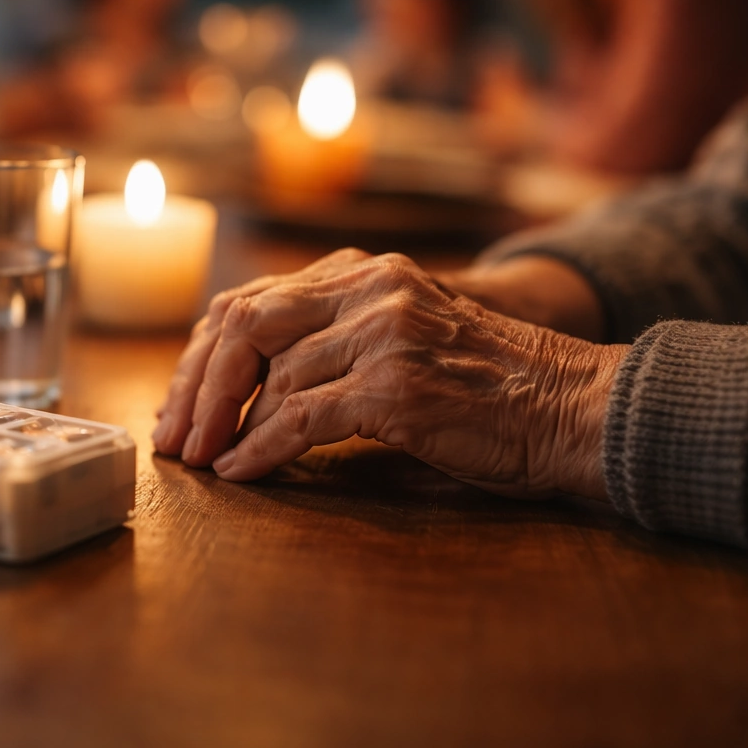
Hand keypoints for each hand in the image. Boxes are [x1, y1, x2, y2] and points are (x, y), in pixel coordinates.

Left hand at [155, 252, 625, 499]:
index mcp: (365, 272)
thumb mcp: (406, 339)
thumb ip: (337, 343)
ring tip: (203, 463)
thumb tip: (248, 391)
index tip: (180, 402)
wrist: (574, 406)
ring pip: (269, 375)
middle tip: (173, 438)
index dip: (203, 353)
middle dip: (196, 384)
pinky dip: (260, 450)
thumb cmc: (490, 387)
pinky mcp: (395, 386)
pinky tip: (241, 474)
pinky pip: (300, 419)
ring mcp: (382, 333)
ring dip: (223, 425)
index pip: (252, 299)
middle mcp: (369, 288)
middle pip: (244, 324)